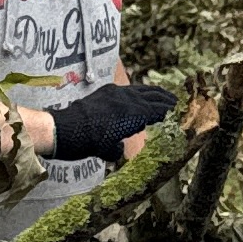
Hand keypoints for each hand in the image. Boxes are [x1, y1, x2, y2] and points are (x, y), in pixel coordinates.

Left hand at [46, 80, 176, 163]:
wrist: (63, 129)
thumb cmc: (86, 143)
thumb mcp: (108, 151)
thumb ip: (119, 147)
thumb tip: (120, 146)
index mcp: (132, 114)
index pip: (156, 110)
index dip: (168, 111)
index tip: (179, 111)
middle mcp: (126, 100)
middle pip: (152, 97)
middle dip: (164, 100)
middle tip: (176, 102)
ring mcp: (115, 93)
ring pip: (140, 90)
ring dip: (153, 93)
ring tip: (163, 96)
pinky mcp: (104, 92)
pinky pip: (127, 90)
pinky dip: (137, 92)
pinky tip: (138, 95)